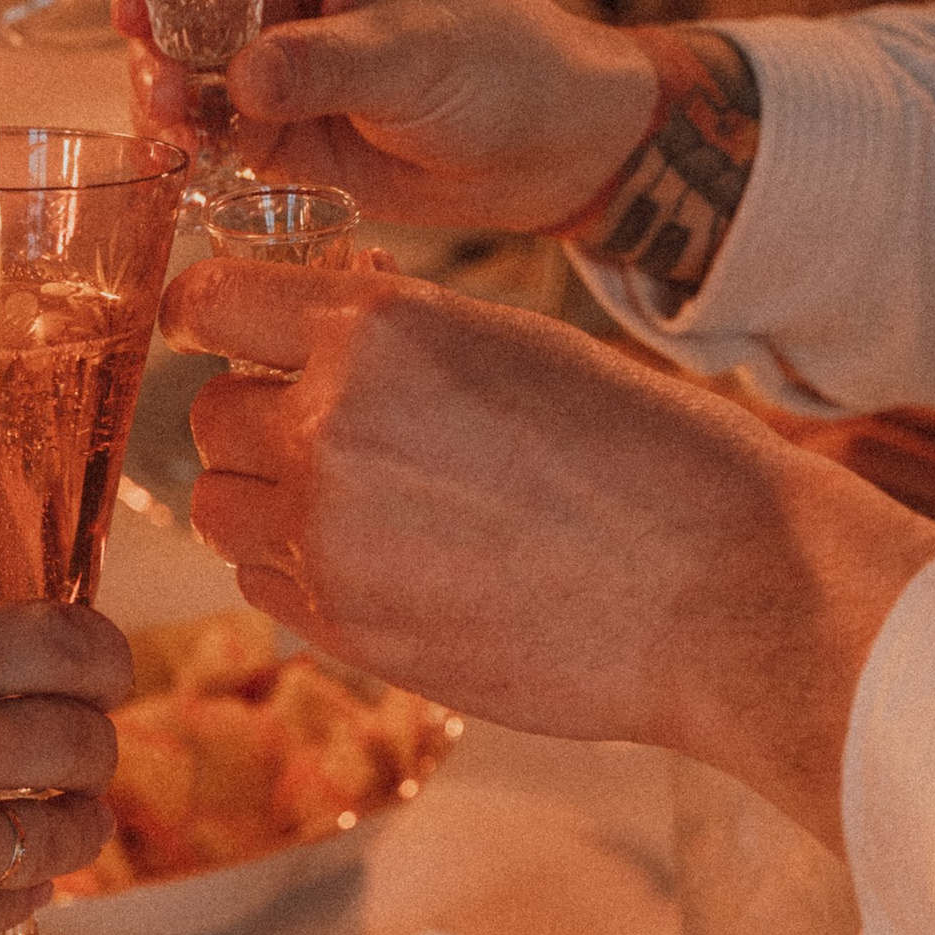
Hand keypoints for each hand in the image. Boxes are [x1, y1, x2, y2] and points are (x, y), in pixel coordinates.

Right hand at [0, 600, 128, 934]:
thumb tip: (11, 689)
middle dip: (78, 752)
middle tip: (46, 765)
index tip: (94, 684)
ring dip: (54, 828)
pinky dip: (2, 891)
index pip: (88, 649)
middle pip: (92, 744)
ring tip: (6, 827)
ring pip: (71, 834)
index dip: (101, 669)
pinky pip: (16, 906)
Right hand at [114, 0, 656, 229]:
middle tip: (169, 95)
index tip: (145, 18)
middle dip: (159, 42)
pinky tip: (195, 161)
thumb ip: (325, 64)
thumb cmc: (499, 64)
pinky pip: (199, 116)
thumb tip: (242, 78)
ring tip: (179, 134)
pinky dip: (188, 139)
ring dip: (165, 96)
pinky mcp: (259, 103)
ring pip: (175, 55)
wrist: (540, 144)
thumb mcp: (415, 53)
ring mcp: (262, 31)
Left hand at [178, 262, 934, 838]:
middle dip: (260, 419)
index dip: (213, 319)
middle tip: (334, 434)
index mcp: (375, 331)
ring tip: (359, 507)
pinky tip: (381, 567)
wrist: (724, 591)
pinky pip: (263, 586)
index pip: (210, 304)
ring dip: (267, 502)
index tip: (225, 336)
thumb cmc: (647, 454)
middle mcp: (330, 428)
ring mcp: (330, 540)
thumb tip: (307, 333)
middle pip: (209, 417)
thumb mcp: (516, 344)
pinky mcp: (348, 630)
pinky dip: (296, 574)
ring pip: (221, 508)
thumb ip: (396, 339)